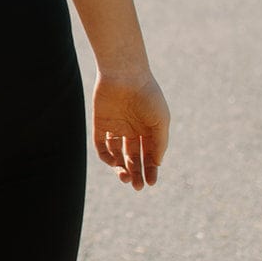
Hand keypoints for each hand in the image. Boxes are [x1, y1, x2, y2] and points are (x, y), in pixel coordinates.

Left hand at [93, 70, 169, 190]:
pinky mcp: (100, 123)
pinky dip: (107, 157)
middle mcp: (132, 129)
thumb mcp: (161, 121)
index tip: (151, 183)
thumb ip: (160, 143)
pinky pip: (102, 145)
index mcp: (148, 128)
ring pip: (117, 154)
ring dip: (121, 168)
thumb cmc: (147, 95)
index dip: (150, 170)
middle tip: (137, 187)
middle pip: (133, 157)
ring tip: (126, 177)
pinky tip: (115, 164)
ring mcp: (116, 126)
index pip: (149, 155)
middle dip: (136, 173)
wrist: (125, 73)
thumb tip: (157, 164)